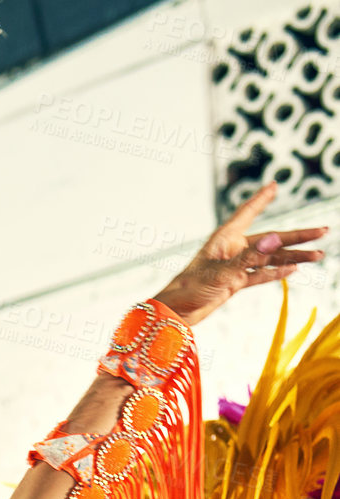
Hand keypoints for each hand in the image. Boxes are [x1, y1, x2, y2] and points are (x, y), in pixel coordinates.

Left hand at [156, 184, 326, 327]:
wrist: (177, 312)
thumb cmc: (191, 288)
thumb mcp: (221, 271)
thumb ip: (249, 257)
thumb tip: (273, 240)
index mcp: (226, 237)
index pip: (248, 212)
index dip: (262, 199)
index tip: (274, 185)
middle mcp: (233, 248)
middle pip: (271, 239)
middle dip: (297, 236)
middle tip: (323, 231)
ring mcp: (236, 266)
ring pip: (270, 259)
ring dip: (293, 257)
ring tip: (317, 256)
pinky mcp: (235, 283)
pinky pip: (260, 275)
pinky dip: (276, 273)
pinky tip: (294, 269)